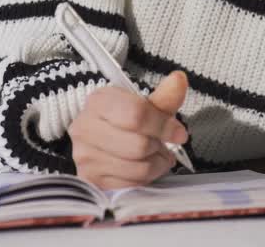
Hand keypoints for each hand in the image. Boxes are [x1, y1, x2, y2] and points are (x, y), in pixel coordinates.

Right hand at [69, 71, 189, 189]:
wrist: (99, 139)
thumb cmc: (123, 121)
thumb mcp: (143, 105)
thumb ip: (163, 97)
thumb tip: (179, 79)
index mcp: (98, 102)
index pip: (137, 115)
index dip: (164, 125)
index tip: (178, 132)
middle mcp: (85, 128)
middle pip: (139, 145)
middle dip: (158, 146)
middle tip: (160, 144)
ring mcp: (85, 157)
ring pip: (138, 168)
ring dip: (156, 164)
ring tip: (155, 156)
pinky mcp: (92, 180)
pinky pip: (132, 185)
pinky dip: (146, 179)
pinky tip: (144, 168)